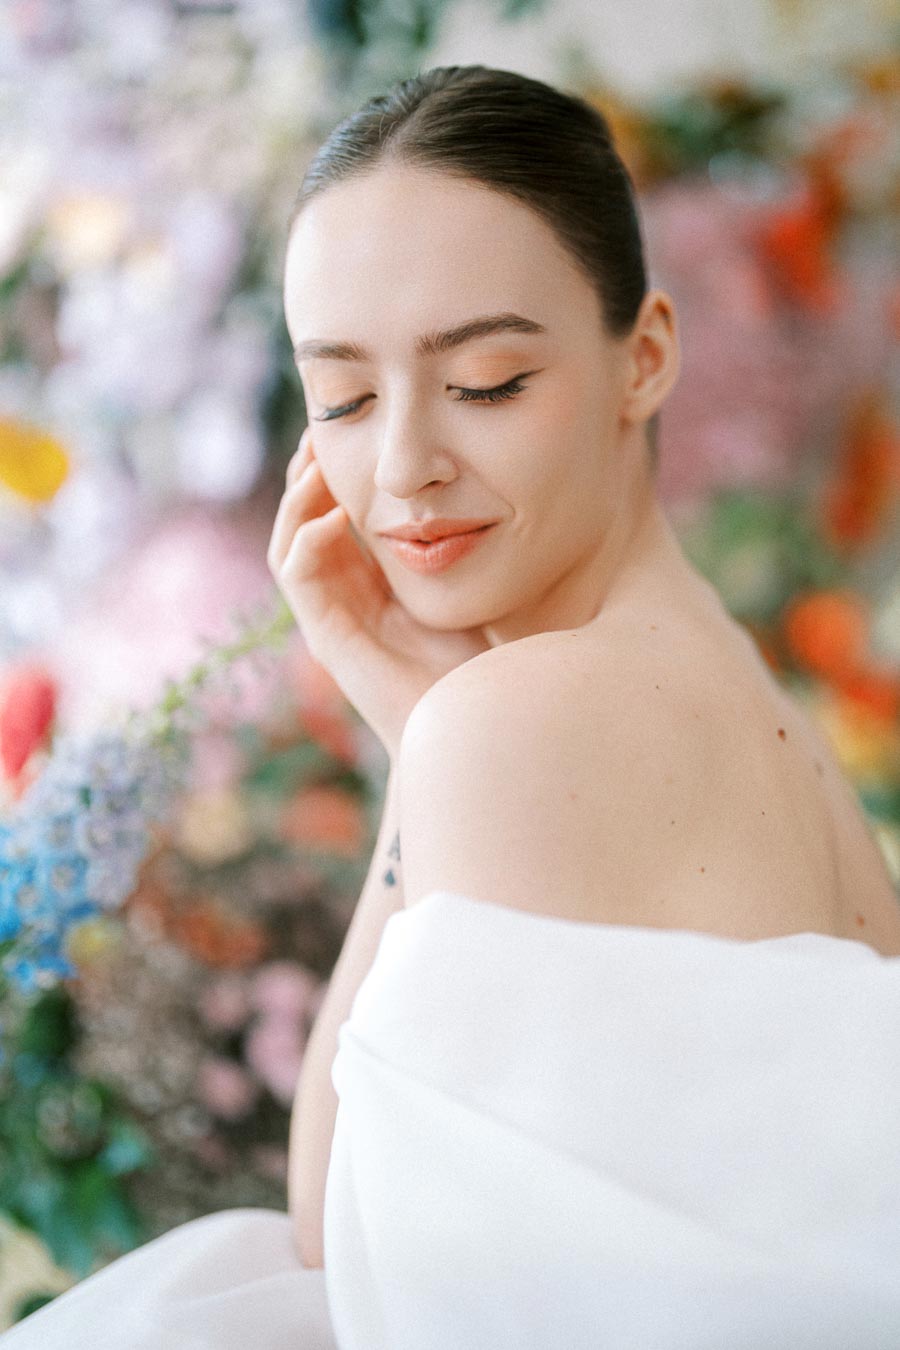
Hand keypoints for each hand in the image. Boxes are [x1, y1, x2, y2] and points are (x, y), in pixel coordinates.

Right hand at [267, 428, 490, 761]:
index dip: (340, 470)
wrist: (464, 728)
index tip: (358, 427)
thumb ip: (464, 547)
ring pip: (290, 540)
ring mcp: (329, 613)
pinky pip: (296, 576)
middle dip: (311, 472)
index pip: (338, 512)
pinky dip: (307, 540)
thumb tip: (492, 490)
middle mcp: (344, 593)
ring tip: (317, 460)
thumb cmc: (474, 666)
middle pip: (306, 518)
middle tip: (326, 428)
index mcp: (373, 580)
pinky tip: (335, 515)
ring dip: (299, 499)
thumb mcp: (469, 589)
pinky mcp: (325, 635)